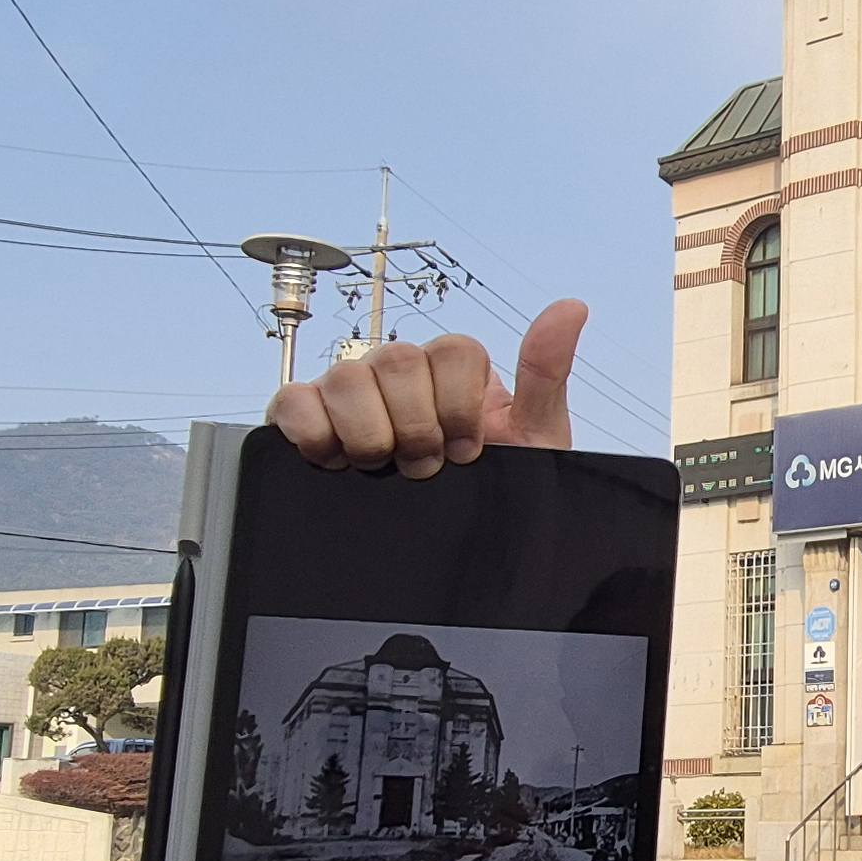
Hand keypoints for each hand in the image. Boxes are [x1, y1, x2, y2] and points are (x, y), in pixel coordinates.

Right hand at [265, 303, 586, 474]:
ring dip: (370, 434)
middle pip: (395, 359)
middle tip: (426, 464)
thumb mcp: (532, 441)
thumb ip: (545, 374)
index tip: (468, 448)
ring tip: (385, 466)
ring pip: (345, 378)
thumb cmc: (493, 490)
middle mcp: (396, 374)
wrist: (465, 552)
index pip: (450, 349)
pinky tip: (338, 459)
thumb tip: (570, 308)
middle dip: (417, 426)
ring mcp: (348, 394)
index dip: (459, 404)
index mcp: (450, 373)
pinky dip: (312, 431)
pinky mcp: (304, 419)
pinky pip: (291, 401)